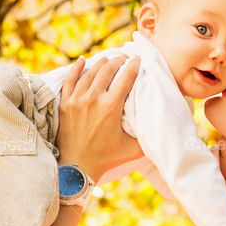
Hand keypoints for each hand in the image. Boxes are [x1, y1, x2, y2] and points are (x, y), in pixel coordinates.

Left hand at [57, 54, 142, 180]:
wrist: (77, 168)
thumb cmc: (107, 159)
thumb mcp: (133, 148)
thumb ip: (146, 134)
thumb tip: (161, 123)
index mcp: (111, 107)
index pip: (126, 78)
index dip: (134, 66)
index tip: (138, 60)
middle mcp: (93, 99)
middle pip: (107, 70)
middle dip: (118, 61)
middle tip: (124, 57)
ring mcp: (76, 100)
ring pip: (89, 73)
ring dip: (100, 63)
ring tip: (108, 59)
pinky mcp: (65, 104)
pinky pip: (70, 80)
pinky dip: (76, 68)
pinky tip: (83, 61)